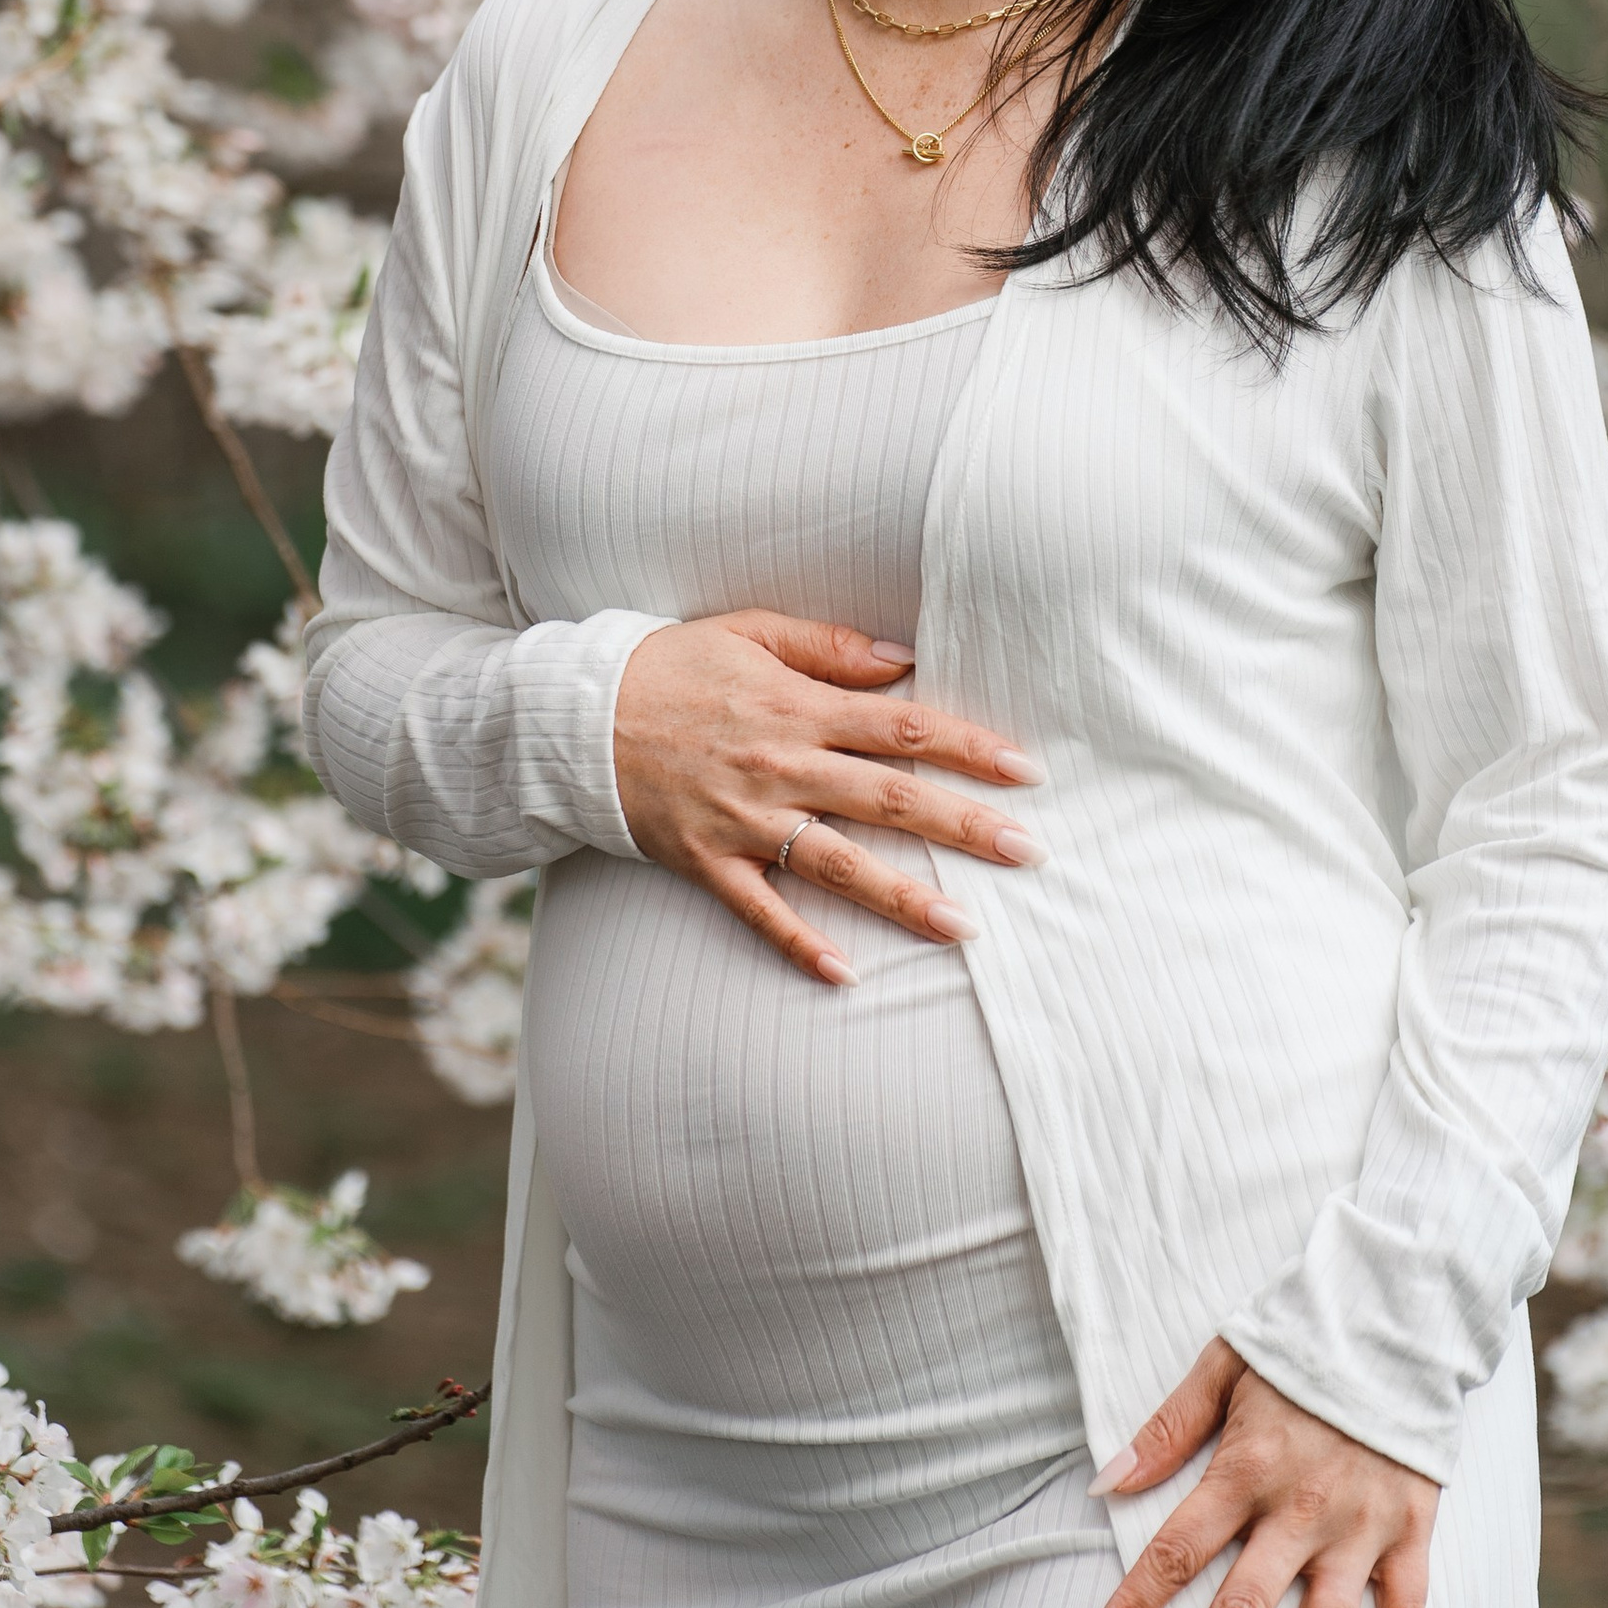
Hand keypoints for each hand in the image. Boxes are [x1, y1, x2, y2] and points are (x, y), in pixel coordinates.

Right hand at [612, 610, 1044, 985]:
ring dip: (905, 897)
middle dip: (964, 826)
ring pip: (838, 863)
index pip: (903, 728)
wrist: (578, 716)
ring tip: (967, 927)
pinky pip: (760, 911)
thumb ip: (830, 646)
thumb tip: (905, 658)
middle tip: (1029, 851)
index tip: (1026, 770)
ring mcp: (745, 819)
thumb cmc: (673, 666)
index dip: (970, 748)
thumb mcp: (751, 631)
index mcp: (798, 706)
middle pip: (890, 798)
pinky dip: (800, 944)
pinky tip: (847, 977)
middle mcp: (780, 765)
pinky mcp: (708, 861)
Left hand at [1082, 1339, 1434, 1607]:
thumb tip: (1102, 1484)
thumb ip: (1165, 1429)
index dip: (1132, 1606)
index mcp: (1248, 1466)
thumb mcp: (1223, 1366)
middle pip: (1242, 1607)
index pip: (1175, 1550)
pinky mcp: (1413, 1531)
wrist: (1398, 1315)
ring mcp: (1363, 1526)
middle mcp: (1304, 1508)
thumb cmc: (1300, 1341)